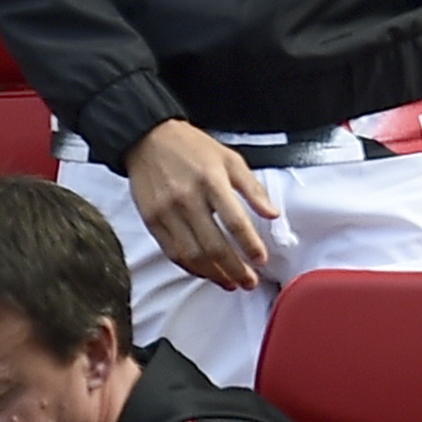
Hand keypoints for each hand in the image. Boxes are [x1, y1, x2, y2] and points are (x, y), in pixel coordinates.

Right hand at [124, 120, 279, 289]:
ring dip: (214, 275)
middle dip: (235, 269)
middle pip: (214, 245)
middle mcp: (187, 198)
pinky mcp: (152, 221)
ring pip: (192, 255)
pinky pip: (173, 253)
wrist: (148, 139)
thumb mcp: (230, 159)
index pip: (235, 222)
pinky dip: (192, 268)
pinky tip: (206, 273)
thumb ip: (252, 188)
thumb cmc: (192, 148)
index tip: (262, 260)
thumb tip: (273, 214)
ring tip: (231, 283)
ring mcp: (167, 212)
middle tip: (250, 281)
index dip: (250, 245)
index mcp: (211, 180)